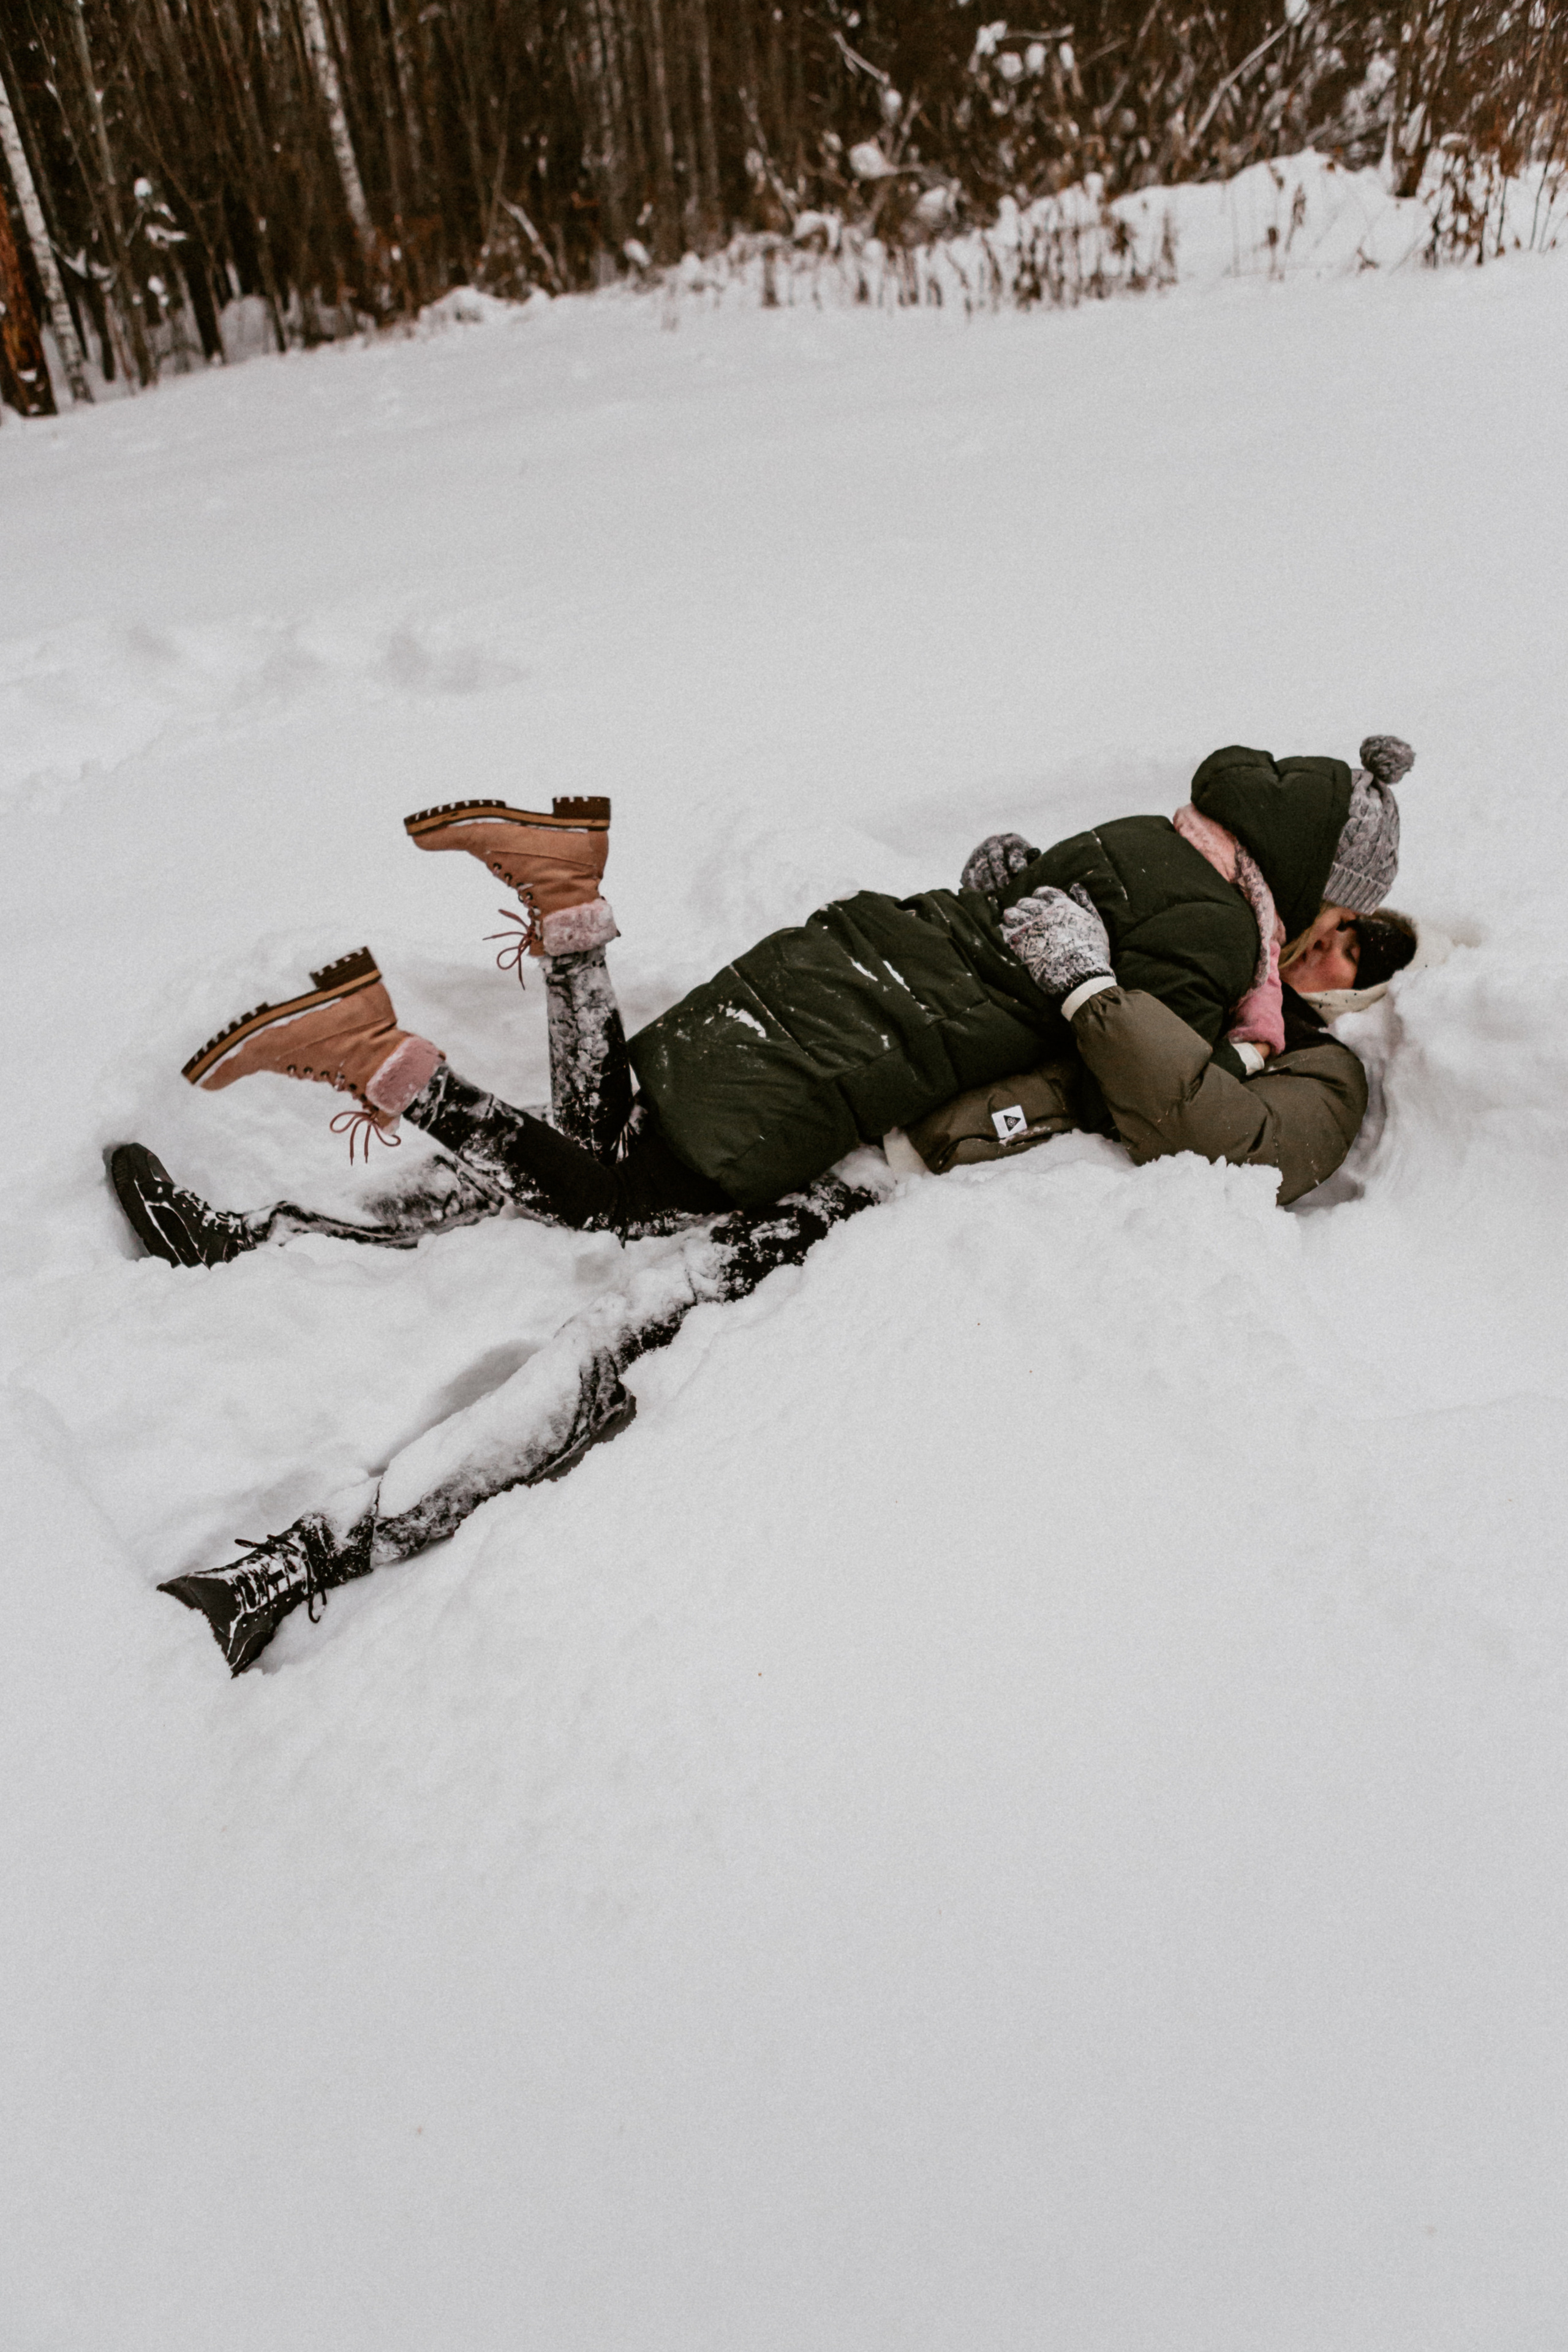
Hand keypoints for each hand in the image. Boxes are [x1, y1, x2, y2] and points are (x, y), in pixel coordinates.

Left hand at [1001, 883, 1112, 999]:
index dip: (1039, 895)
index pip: (1045, 893)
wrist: (1081, 976)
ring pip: (1013, 914)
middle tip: (1025, 913)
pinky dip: (1005, 930)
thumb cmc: (1092, 951)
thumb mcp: (1095, 923)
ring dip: (1012, 916)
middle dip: (1024, 906)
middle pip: (1027, 902)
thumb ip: (1085, 903)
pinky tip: (1007, 933)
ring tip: (1012, 921)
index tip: (1038, 901)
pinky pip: (1006, 932)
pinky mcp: (1021, 945)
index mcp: (1063, 906)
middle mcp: (1045, 914)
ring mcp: (1031, 929)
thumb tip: (1076, 886)